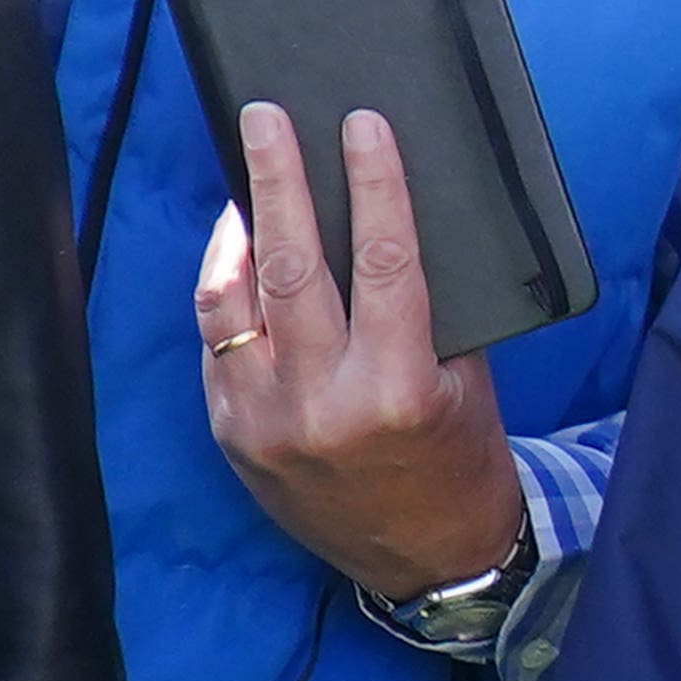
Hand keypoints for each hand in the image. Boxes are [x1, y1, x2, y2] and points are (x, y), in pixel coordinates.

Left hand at [196, 103, 521, 595]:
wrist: (428, 561)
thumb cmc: (459, 460)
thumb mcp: (464, 383)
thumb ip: (419, 313)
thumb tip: (375, 225)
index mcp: (396, 390)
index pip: (383, 262)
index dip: (373, 184)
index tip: (362, 127)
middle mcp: (321, 405)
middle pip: (289, 267)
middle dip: (275, 181)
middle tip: (264, 120)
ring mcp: (264, 422)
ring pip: (230, 300)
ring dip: (236, 232)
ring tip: (246, 184)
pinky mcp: (231, 434)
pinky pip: (217, 343)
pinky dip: (228, 291)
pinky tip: (242, 259)